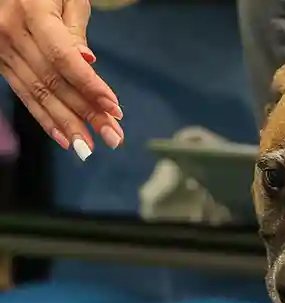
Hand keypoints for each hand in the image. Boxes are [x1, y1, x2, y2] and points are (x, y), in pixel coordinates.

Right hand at [0, 0, 122, 154]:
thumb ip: (74, 27)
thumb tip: (86, 60)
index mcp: (32, 11)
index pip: (64, 57)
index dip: (90, 85)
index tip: (115, 108)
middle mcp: (11, 31)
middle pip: (54, 81)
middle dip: (86, 113)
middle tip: (114, 138)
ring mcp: (1, 47)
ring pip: (38, 93)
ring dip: (68, 124)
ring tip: (90, 148)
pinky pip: (23, 93)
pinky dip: (45, 118)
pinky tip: (65, 139)